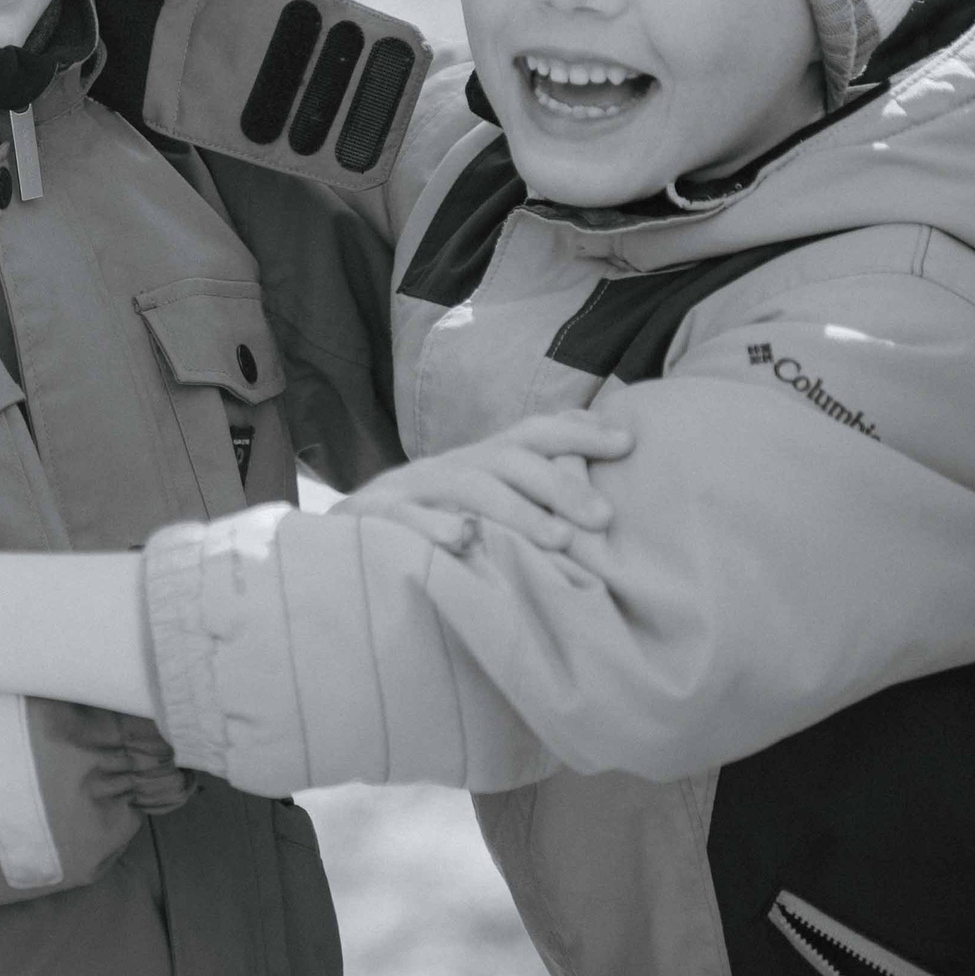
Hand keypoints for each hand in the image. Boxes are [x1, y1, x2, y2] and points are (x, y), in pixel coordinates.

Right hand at [333, 411, 633, 552]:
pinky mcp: (375, 520)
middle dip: (558, 484)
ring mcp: (410, 491)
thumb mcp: (481, 496)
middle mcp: (447, 468)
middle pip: (505, 461)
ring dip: (514, 510)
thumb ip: (533, 477)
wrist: (345, 535)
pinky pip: (404, 522)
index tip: (629, 444)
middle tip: (603, 518)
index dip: (578, 433)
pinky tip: (465, 543)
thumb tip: (601, 440)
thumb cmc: (430, 519)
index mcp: (478, 461)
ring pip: (465, 487)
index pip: (530, 435)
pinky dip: (433, 531)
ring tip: (557, 540)